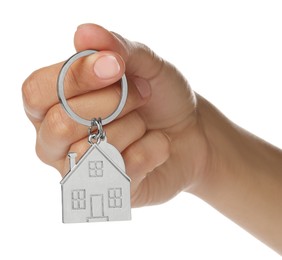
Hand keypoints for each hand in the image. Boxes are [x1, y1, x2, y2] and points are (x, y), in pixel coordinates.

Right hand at [22, 24, 208, 206]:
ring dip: (133, 125)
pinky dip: (152, 150)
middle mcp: (57, 141)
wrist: (192, 131)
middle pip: (60, 124)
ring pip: (93, 149)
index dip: (74, 76)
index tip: (115, 66)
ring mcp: (81, 170)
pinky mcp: (109, 191)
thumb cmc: (161, 98)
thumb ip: (116, 49)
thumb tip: (83, 32)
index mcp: (54, 105)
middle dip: (112, 102)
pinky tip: (157, 146)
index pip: (37, 92)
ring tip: (147, 122)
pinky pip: (124, 170)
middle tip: (141, 94)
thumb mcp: (145, 66)